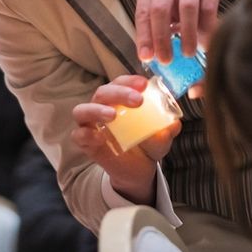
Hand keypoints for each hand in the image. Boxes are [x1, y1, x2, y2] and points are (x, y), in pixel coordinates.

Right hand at [70, 75, 180, 203]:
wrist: (139, 170)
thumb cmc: (148, 144)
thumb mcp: (161, 137)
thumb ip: (167, 130)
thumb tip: (174, 123)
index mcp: (119, 99)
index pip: (120, 82)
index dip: (130, 81)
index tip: (144, 84)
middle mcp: (102, 107)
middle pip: (102, 92)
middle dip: (119, 93)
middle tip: (138, 101)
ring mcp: (90, 124)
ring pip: (82, 110)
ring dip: (97, 109)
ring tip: (113, 115)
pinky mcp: (85, 143)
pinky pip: (78, 135)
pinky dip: (86, 133)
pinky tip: (99, 136)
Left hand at [134, 0, 251, 63]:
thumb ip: (162, 17)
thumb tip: (157, 50)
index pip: (143, 10)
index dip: (143, 36)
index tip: (146, 56)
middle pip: (160, 9)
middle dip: (162, 38)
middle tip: (167, 59)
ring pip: (186, 8)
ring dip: (187, 35)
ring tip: (188, 52)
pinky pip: (208, 7)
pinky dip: (207, 28)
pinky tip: (206, 41)